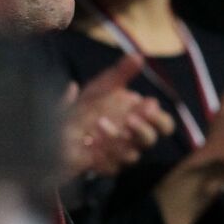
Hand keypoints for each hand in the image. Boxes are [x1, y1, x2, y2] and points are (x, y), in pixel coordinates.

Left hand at [61, 53, 174, 180]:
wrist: (59, 129)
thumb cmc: (86, 107)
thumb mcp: (101, 86)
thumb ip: (121, 73)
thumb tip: (139, 56)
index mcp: (140, 120)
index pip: (164, 125)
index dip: (159, 119)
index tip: (149, 105)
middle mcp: (133, 139)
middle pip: (150, 141)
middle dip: (142, 129)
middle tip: (130, 118)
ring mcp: (120, 155)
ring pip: (131, 155)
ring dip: (116, 138)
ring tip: (100, 122)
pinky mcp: (104, 167)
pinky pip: (109, 165)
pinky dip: (99, 152)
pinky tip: (89, 140)